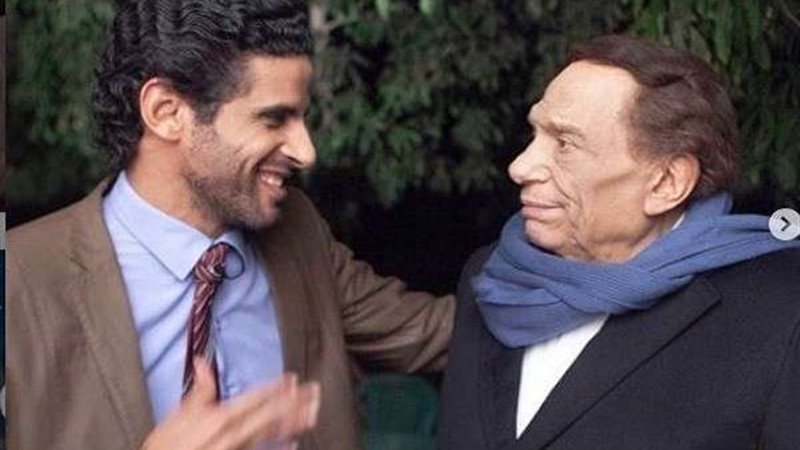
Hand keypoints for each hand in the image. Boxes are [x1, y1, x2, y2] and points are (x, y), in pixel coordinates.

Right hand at [141, 358, 319, 449]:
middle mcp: (235, 434)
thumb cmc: (166, 445)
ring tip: (313, 412)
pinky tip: (295, 443)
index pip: (256, 397)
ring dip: (295, 421)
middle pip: (272, 414)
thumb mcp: (179, 414)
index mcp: (221, 416)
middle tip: (315, 390)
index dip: (276, 387)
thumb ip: (200, 389)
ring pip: (273, 434)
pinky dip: (280, 448)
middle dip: (295, 401)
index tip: (293, 378)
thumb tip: (203, 361)